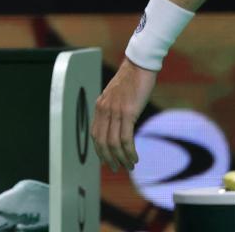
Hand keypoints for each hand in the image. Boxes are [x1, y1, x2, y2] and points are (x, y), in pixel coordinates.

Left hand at [91, 57, 156, 171]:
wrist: (140, 65)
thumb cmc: (131, 80)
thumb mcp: (117, 95)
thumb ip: (114, 109)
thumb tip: (117, 124)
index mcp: (100, 106)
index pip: (95, 134)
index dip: (99, 150)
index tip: (106, 160)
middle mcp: (104, 109)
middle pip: (102, 142)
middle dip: (108, 158)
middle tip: (116, 168)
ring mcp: (116, 111)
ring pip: (114, 143)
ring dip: (121, 158)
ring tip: (129, 166)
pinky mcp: (129, 112)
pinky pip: (126, 138)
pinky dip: (130, 151)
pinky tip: (135, 157)